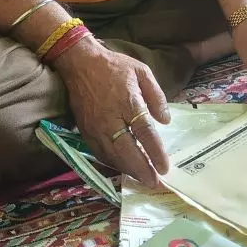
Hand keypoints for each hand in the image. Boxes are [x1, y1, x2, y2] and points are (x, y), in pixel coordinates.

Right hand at [53, 38, 171, 187]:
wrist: (80, 63)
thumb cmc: (114, 66)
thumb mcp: (142, 72)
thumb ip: (156, 96)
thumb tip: (166, 121)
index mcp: (128, 102)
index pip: (145, 133)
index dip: (155, 153)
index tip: (165, 167)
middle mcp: (110, 119)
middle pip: (127, 151)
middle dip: (141, 169)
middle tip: (154, 183)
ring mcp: (95, 127)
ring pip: (111, 156)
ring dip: (127, 170)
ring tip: (141, 179)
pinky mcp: (84, 130)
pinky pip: (98, 152)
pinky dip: (111, 163)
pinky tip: (122, 168)